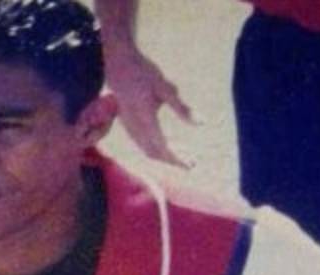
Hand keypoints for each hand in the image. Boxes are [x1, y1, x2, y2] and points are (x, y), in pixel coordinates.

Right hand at [104, 48, 195, 168]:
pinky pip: (142, 144)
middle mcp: (135, 126)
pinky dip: (156, 149)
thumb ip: (182, 108)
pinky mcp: (127, 124)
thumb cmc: (143, 73)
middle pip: (154, 153)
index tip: (192, 164)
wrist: (117, 65)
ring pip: (147, 150)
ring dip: (164, 156)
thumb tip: (202, 123)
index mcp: (146, 119)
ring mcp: (129, 126)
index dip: (177, 159)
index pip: (163, 147)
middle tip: (191, 163)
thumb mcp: (166, 88)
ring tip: (182, 155)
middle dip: (172, 161)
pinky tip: (167, 145)